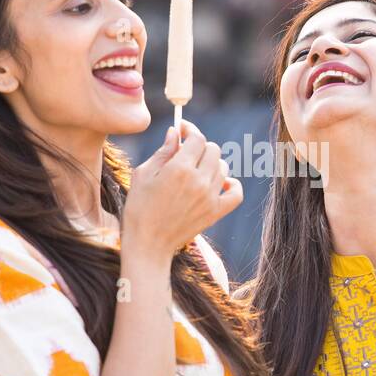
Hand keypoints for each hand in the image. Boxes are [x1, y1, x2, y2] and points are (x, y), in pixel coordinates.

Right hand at [122, 120, 241, 262]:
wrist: (148, 245)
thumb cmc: (139, 208)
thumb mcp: (143, 174)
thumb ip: (163, 151)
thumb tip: (176, 132)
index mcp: (179, 169)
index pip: (197, 138)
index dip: (190, 130)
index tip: (183, 131)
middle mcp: (199, 181)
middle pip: (213, 149)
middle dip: (199, 147)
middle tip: (185, 154)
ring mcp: (210, 197)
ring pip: (223, 167)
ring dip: (210, 164)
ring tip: (195, 171)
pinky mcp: (216, 212)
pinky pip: (236, 193)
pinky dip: (231, 184)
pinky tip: (219, 183)